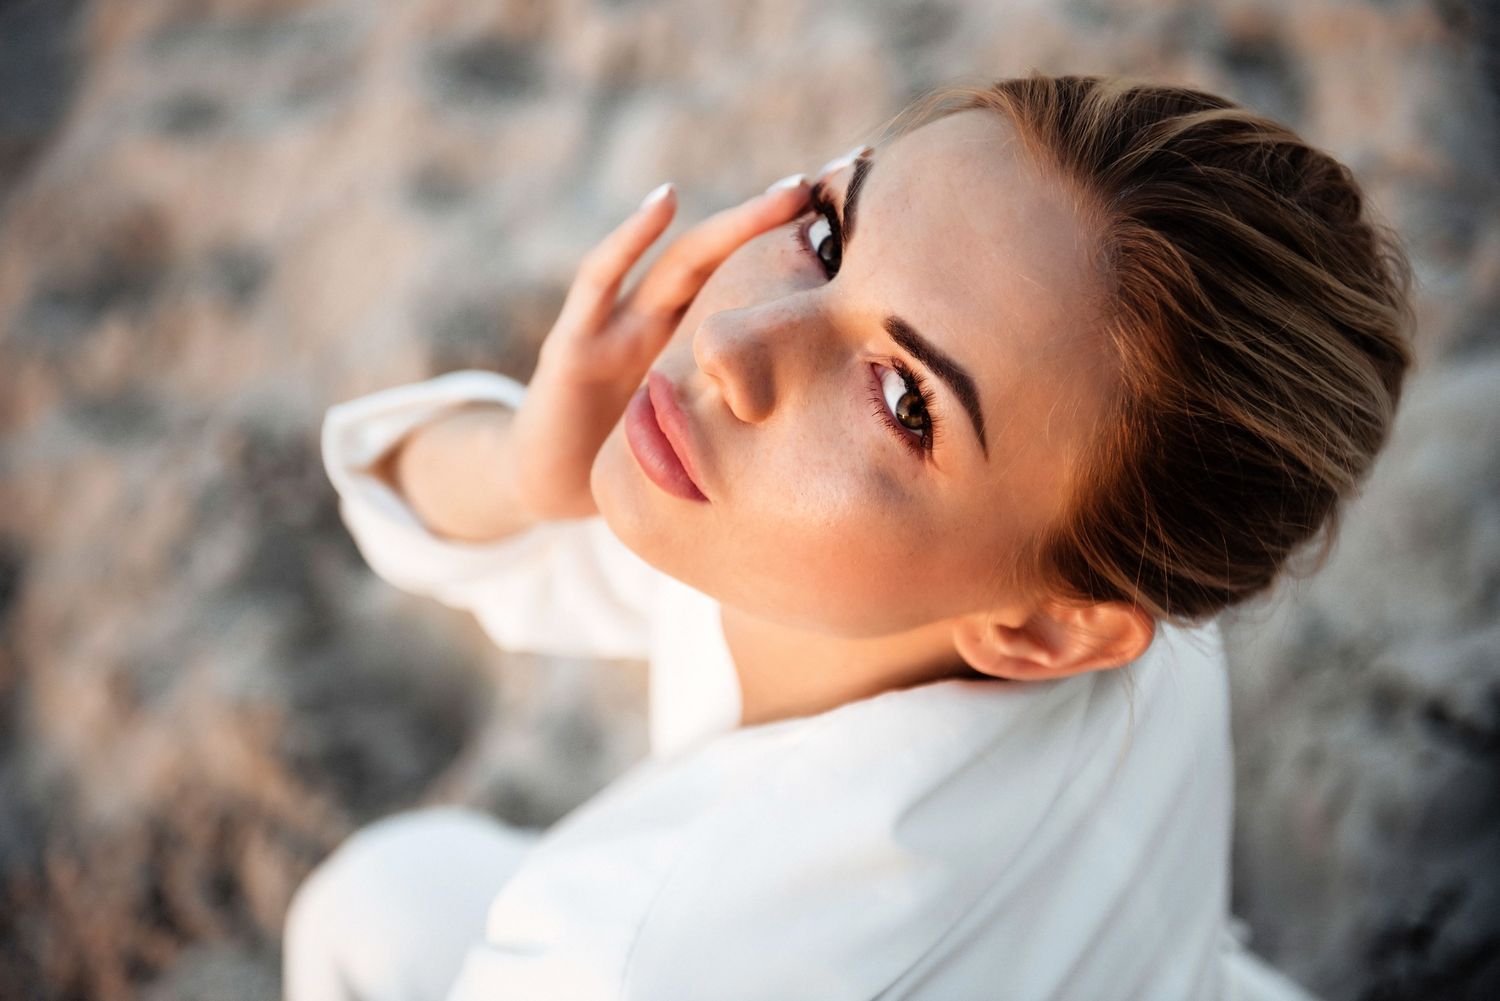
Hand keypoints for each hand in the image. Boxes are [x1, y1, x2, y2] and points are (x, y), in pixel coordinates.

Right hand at [509, 174, 812, 519]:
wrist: (546, 488)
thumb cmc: (625, 462)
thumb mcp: (692, 443)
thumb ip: (740, 427)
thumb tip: (831, 443)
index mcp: (691, 347)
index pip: (746, 287)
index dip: (792, 257)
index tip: (849, 222)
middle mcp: (658, 323)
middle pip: (723, 262)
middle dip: (774, 223)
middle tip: (830, 190)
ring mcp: (616, 326)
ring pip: (681, 262)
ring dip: (733, 226)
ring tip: (783, 194)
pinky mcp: (572, 343)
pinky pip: (600, 280)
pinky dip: (629, 238)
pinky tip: (663, 202)